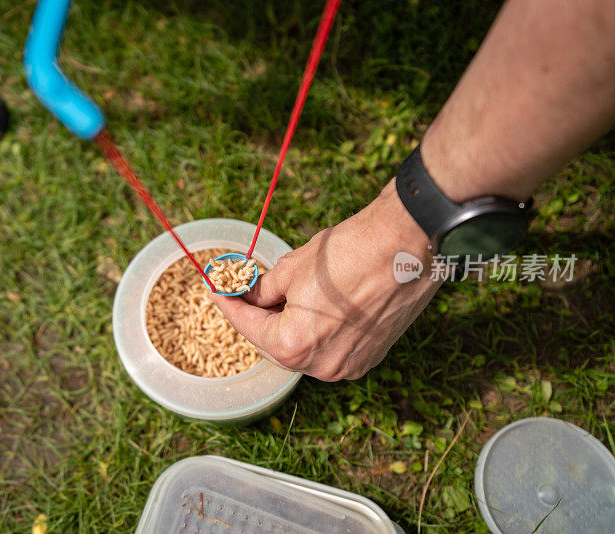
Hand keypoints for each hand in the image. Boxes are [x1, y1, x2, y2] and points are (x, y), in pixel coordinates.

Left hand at [210, 180, 441, 380]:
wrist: (406, 246)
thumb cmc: (349, 252)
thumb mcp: (292, 267)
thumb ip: (264, 290)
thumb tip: (249, 295)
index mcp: (294, 345)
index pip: (248, 327)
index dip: (229, 306)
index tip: (218, 292)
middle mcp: (320, 366)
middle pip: (273, 347)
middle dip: (256, 320)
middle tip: (246, 295)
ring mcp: (347, 367)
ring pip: (301, 352)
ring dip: (285, 329)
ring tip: (278, 300)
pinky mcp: (368, 358)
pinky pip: (328, 352)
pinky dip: (314, 335)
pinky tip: (310, 310)